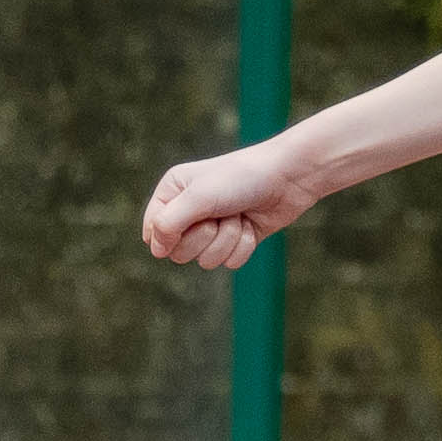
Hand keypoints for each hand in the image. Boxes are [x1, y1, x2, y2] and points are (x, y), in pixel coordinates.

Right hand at [144, 140, 317, 273]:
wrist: (288, 178)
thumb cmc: (240, 179)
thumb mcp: (198, 197)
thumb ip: (169, 224)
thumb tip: (155, 251)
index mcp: (173, 192)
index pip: (153, 231)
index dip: (169, 236)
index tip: (189, 223)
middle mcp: (189, 210)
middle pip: (179, 252)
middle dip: (204, 238)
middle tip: (218, 216)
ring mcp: (214, 227)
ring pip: (206, 260)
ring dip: (227, 240)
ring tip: (238, 216)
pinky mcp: (236, 240)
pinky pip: (230, 262)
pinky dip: (243, 245)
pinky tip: (252, 225)